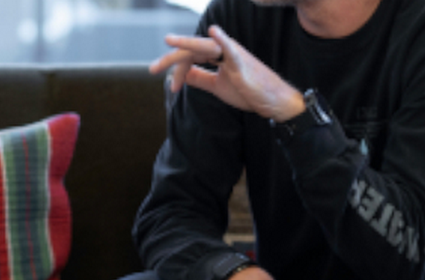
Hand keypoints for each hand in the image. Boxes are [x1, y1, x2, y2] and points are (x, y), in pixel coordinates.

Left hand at [149, 26, 304, 121]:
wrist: (272, 101)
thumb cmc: (248, 91)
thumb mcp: (217, 85)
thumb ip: (201, 78)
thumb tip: (184, 75)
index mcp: (217, 54)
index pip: (190, 57)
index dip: (177, 70)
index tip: (172, 88)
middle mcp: (223, 50)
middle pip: (192, 50)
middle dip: (171, 59)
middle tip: (152, 69)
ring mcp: (232, 53)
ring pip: (204, 46)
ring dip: (185, 46)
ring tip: (168, 42)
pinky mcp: (241, 62)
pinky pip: (230, 49)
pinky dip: (221, 39)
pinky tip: (212, 32)